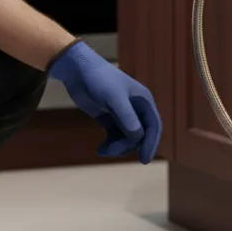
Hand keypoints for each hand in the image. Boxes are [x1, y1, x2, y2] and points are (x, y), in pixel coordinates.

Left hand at [48, 42, 161, 163]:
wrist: (77, 70)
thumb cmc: (99, 79)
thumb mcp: (114, 98)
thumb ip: (127, 117)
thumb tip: (138, 137)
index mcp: (144, 102)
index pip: (154, 127)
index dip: (151, 144)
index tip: (144, 160)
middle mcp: (136, 109)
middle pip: (140, 135)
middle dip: (127, 145)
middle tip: (110, 150)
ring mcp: (122, 115)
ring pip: (127, 138)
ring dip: (118, 147)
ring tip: (102, 150)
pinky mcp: (109, 119)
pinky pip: (115, 137)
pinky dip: (110, 144)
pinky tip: (100, 149)